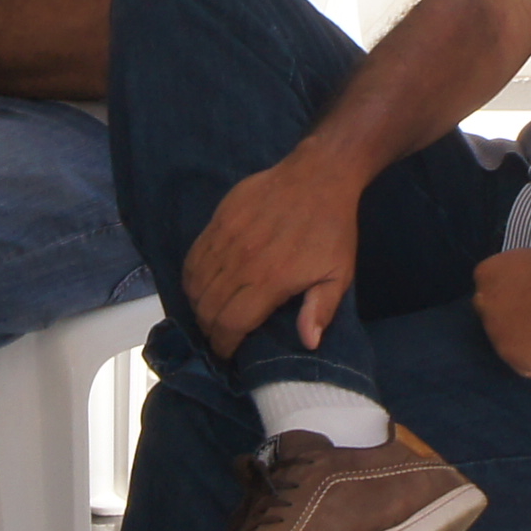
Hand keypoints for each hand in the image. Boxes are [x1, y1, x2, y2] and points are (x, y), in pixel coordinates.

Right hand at [184, 149, 364, 354]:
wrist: (319, 176)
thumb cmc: (332, 229)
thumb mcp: (339, 274)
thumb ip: (320, 309)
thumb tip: (308, 343)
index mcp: (271, 279)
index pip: (232, 323)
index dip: (224, 344)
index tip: (227, 354)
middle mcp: (242, 261)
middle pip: (208, 307)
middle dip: (209, 330)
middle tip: (217, 337)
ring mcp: (227, 237)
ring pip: (196, 283)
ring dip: (198, 305)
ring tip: (209, 315)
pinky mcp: (219, 219)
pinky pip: (193, 256)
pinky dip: (192, 277)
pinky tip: (201, 286)